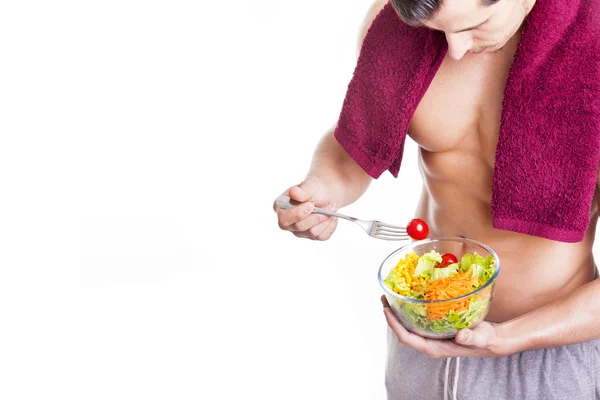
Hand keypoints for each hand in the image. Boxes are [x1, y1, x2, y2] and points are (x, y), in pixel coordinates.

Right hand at [273, 177, 338, 240]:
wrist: (323, 194)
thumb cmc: (311, 190)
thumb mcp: (308, 186)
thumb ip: (301, 191)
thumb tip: (294, 193)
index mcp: (281, 209)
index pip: (284, 219)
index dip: (297, 214)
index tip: (311, 205)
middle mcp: (288, 224)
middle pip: (300, 227)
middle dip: (316, 216)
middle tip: (330, 204)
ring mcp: (299, 232)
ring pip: (313, 233)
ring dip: (326, 219)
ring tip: (332, 206)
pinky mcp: (311, 237)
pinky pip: (322, 236)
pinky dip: (330, 225)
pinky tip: (332, 216)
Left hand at [381, 296, 511, 357]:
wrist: (491, 340)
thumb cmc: (484, 341)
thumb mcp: (479, 339)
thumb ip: (470, 338)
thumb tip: (461, 336)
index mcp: (434, 348)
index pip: (407, 338)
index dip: (394, 325)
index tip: (386, 310)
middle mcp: (429, 342)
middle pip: (403, 329)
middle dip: (392, 314)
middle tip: (384, 297)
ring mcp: (431, 335)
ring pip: (409, 324)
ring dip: (399, 310)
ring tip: (391, 294)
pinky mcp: (435, 327)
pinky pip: (417, 318)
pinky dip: (410, 307)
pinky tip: (409, 295)